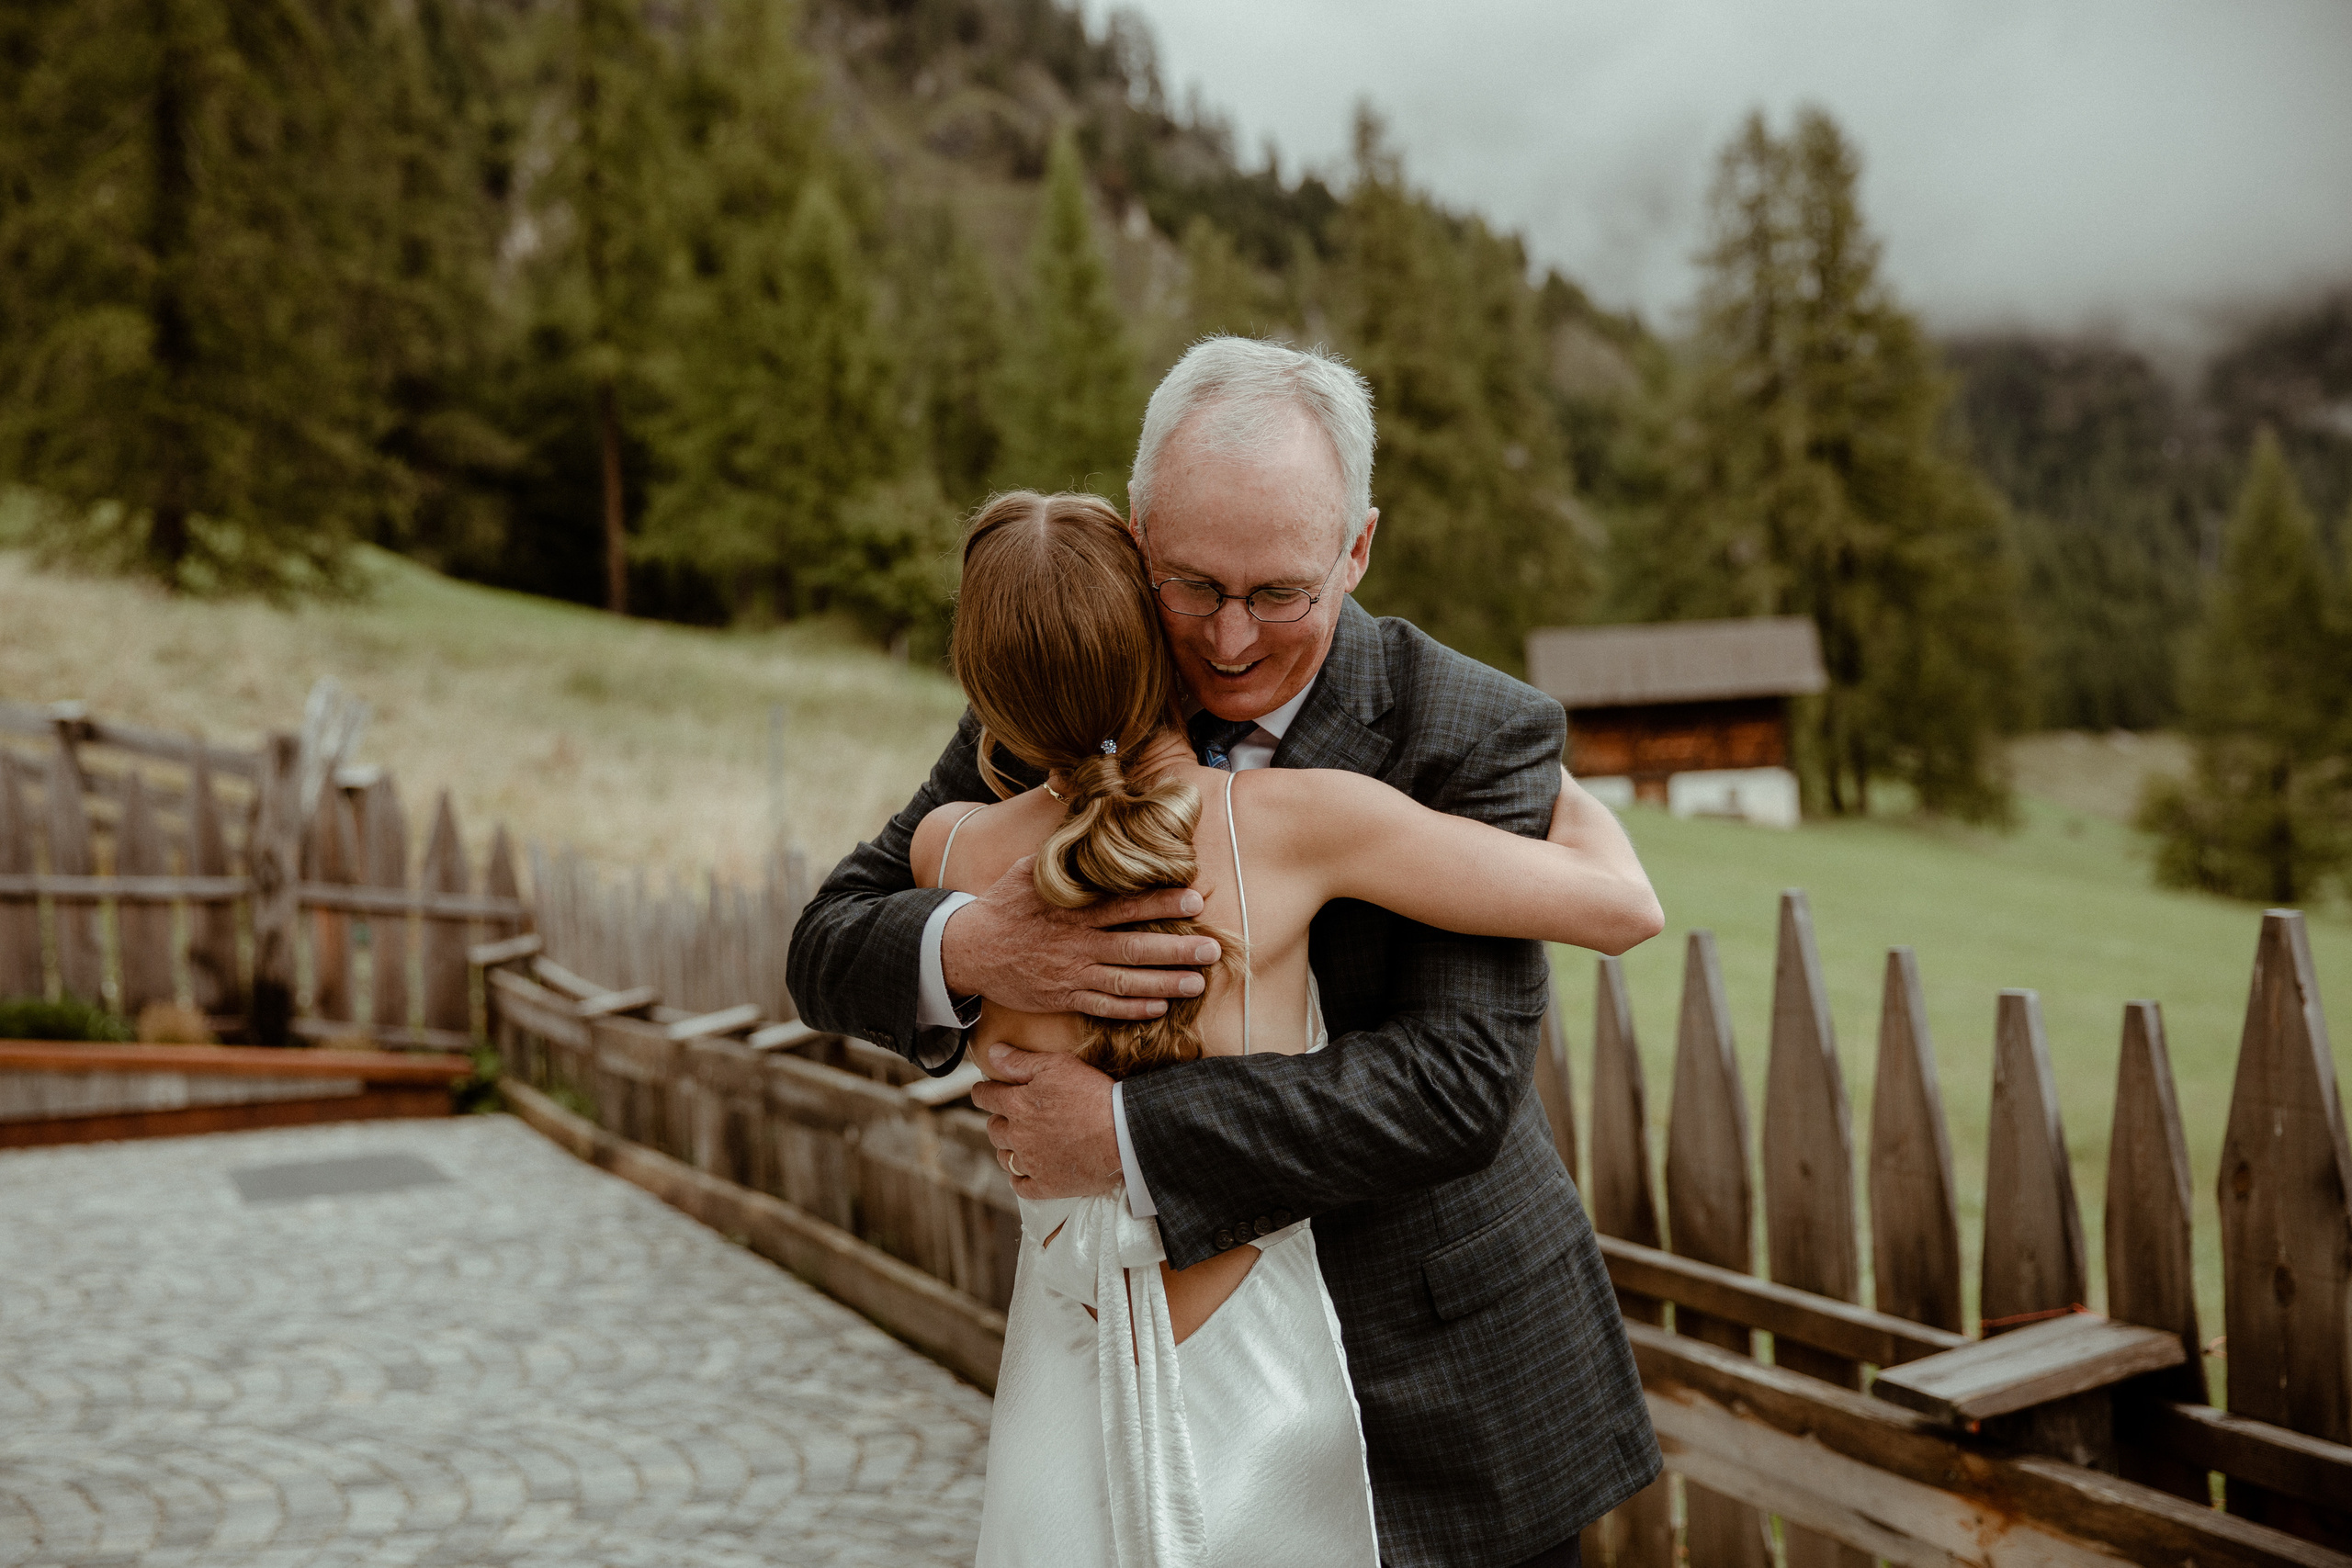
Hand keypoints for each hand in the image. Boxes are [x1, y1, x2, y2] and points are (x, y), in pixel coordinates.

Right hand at [941, 855, 1221, 1020]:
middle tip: (1212, 949)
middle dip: (1177, 949)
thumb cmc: (1004, 905)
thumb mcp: (1029, 871)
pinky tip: (1159, 1008)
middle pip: (1134, 947)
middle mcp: (1077, 943)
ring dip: (1164, 984)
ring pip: (1125, 981)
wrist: (968, 948)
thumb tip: (1092, 824)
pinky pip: (1103, 1006)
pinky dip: (1131, 1009)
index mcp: (1073, 910)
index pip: (1125, 905)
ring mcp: (1071, 974)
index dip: (1161, 903)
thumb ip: (1065, 856)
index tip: (1194, 900)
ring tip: (1198, 984)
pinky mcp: (1063, 997)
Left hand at [971, 1044, 1121, 1198]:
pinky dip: (1020, 1179)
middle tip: (1009, 1117)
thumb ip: (1021, 1061)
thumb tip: (993, 1053)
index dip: (983, 1092)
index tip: (984, 1092)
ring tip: (1019, 1143)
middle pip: (993, 1130)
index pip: (986, 1097)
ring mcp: (1032, 1163)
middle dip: (998, 1121)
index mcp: (1018, 1105)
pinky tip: (1027, 1171)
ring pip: (1004, 1158)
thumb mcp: (1058, 1065)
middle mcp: (1019, 1136)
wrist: (1124, 1134)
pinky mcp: (1047, 1185)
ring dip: (1007, 1149)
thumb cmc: (1094, 1096)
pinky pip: (1021, 1186)